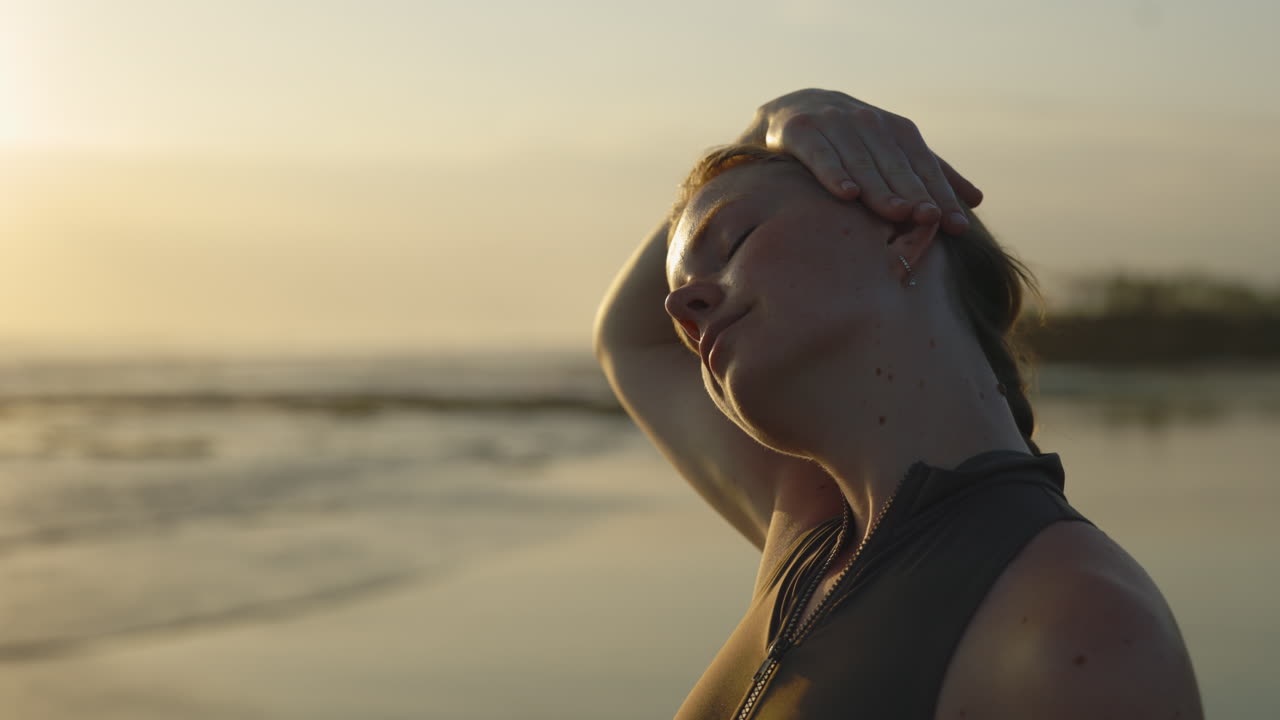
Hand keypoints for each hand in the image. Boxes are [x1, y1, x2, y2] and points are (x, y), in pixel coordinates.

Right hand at [739, 88, 981, 235]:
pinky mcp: (800, 129)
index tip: (958, 225)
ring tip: (897, 212)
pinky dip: (833, 172)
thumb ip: (927, 174)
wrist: (786, 113)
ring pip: (861, 160)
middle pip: (895, 164)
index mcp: (895, 129)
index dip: (942, 194)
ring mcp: (834, 123)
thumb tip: (975, 201)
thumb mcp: (888, 152)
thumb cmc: (847, 141)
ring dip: (879, 186)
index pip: (924, 165)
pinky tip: (846, 193)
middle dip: (914, 191)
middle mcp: (868, 122)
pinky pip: (820, 154)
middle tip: (930, 218)